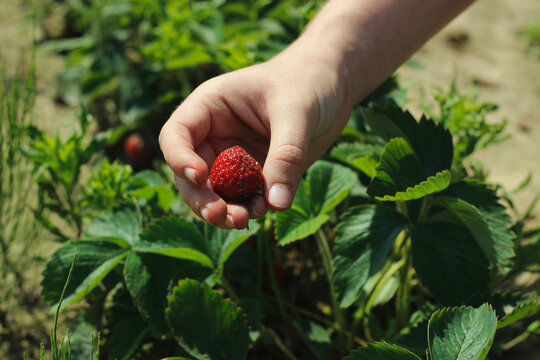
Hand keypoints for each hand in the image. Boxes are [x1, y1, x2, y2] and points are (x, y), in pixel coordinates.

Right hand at [159, 53, 351, 228]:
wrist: (331, 85)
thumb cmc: (308, 82)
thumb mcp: (297, 112)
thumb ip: (286, 156)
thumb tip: (277, 204)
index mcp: (210, 107)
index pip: (176, 135)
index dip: (179, 159)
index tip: (201, 178)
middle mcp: (215, 135)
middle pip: (189, 174)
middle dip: (202, 198)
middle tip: (222, 215)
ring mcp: (233, 158)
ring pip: (215, 193)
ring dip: (224, 210)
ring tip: (244, 219)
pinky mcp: (255, 175)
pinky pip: (243, 198)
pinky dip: (248, 208)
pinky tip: (266, 209)